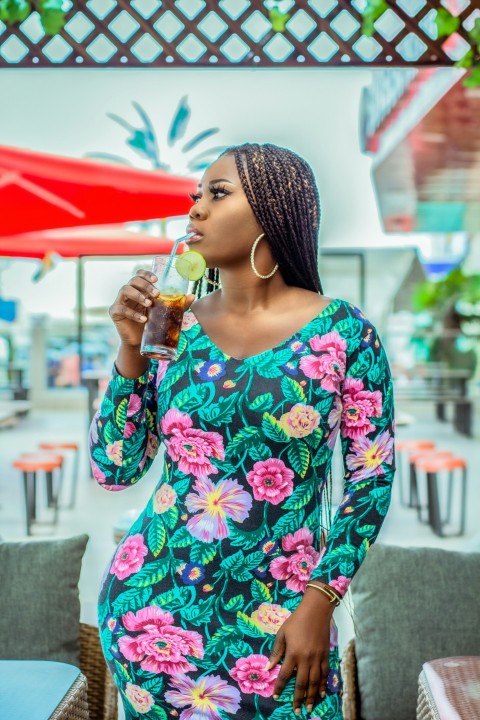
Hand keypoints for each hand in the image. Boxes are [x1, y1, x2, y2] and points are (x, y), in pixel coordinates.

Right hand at [109, 269, 193, 347]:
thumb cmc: (152, 323)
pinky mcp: (115, 312)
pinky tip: (143, 319)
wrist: (140, 342)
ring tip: (149, 304)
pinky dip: (133, 313)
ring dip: (138, 295)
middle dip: (145, 285)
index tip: (157, 279)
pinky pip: (121, 308)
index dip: (146, 274)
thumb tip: (192, 296)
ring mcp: (120, 301)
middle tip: (157, 294)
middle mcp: (129, 292)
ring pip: (125, 290)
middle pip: (133, 280)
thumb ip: (177, 304)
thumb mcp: (165, 312)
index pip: (139, 274)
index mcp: (139, 289)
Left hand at [266, 591, 332, 713]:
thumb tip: (268, 667)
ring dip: (311, 696)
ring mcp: (317, 659)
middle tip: (297, 711)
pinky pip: (324, 674)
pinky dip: (322, 685)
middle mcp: (306, 659)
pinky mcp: (325, 656)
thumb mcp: (282, 634)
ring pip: (314, 682)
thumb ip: (276, 652)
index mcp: (293, 653)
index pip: (285, 675)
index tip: (276, 697)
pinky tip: (320, 693)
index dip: (280, 687)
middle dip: (298, 699)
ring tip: (309, 708)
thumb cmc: (296, 621)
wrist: (316, 611)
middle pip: (302, 684)